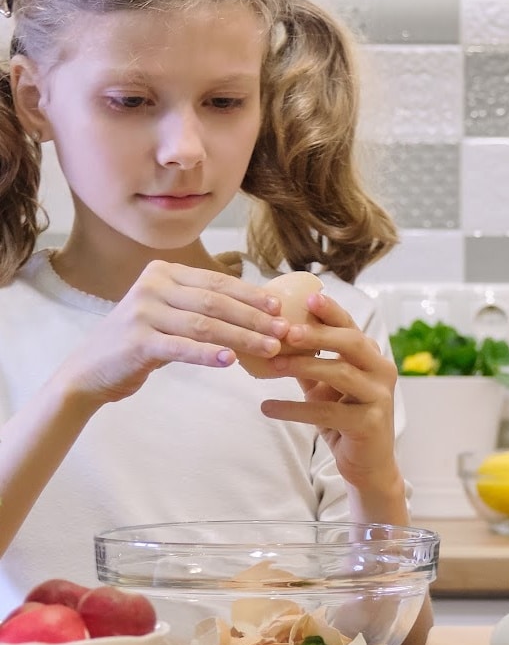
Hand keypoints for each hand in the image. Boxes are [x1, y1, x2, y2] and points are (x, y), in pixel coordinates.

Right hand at [55, 261, 290, 407]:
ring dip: (242, 337)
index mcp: (163, 272)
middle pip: (215, 302)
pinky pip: (181, 347)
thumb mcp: (168, 316)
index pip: (217, 282)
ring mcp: (142, 312)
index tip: (280, 307)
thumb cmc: (139, 344)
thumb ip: (201, 308)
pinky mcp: (136, 341)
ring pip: (204, 324)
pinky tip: (231, 361)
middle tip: (283, 331)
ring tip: (269, 348)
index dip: (252, 295)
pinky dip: (208, 354)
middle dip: (255, 317)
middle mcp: (152, 285)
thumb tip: (257, 311)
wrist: (89, 372)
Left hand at [255, 289, 404, 514]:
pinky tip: (267, 407)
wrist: (367, 465)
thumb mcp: (325, 387)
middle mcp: (382, 371)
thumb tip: (273, 337)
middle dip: (318, 334)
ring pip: (341, 373)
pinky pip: (327, 412)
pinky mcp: (369, 423)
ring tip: (272, 365)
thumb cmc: (344, 420)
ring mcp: (379, 397)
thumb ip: (309, 362)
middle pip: (351, 342)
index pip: (350, 326)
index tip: (309, 297)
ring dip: (304, 367)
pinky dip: (294, 409)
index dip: (331, 311)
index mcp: (372, 357)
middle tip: (286, 330)